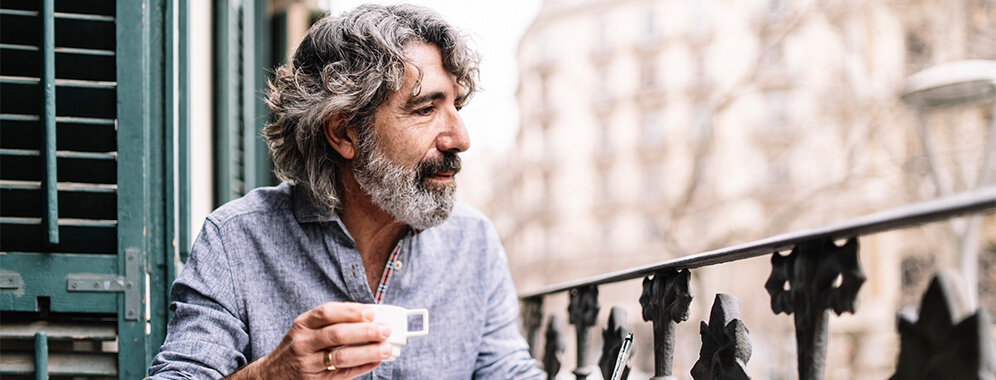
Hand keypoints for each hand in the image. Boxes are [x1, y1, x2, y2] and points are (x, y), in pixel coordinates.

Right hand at [226, 302, 392, 379]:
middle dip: (365, 331)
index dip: (351, 312)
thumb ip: (332, 321)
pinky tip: (374, 362)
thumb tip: (370, 316)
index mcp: (303, 324)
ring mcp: (307, 364)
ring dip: (367, 352)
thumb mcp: (306, 329)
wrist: (272, 374)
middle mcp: (303, 343)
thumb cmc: (299, 346)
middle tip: (385, 330)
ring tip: (386, 349)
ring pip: (341, 357)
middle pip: (337, 334)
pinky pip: (342, 375)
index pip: (327, 313)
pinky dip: (361, 368)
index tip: (372, 313)